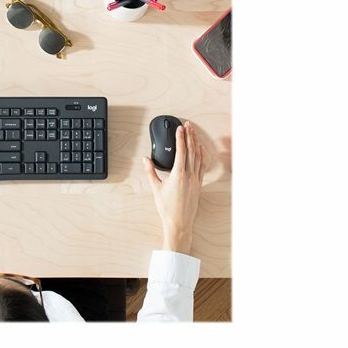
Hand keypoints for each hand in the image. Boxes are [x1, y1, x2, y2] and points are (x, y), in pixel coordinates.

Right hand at [142, 121, 205, 254]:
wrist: (179, 222)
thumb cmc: (167, 208)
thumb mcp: (156, 188)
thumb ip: (150, 172)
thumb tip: (146, 160)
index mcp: (178, 174)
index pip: (181, 151)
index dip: (180, 138)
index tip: (180, 128)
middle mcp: (189, 175)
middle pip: (191, 151)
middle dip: (189, 136)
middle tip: (188, 125)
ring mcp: (196, 179)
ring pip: (198, 157)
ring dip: (196, 143)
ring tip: (194, 133)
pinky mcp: (199, 184)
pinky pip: (202, 166)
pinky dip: (201, 156)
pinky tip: (200, 150)